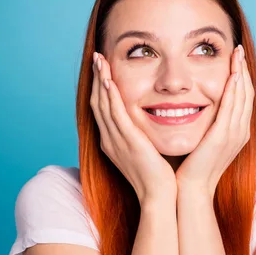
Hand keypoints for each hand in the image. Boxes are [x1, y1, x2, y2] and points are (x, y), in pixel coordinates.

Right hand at [90, 52, 176, 202]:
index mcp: (113, 142)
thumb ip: (142, 136)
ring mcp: (116, 141)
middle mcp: (109, 140)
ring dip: (100, 80)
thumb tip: (149, 122)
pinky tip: (109, 81)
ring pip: (103, 105)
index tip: (103, 68)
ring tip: (99, 60)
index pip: (103, 109)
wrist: (159, 197)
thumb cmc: (158, 177)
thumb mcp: (146, 151)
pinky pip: (115, 115)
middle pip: (97, 102)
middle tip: (96, 57)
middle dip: (97, 78)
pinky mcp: (128, 142)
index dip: (101, 87)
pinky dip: (110, 97)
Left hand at [175, 44, 253, 197]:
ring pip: (242, 96)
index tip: (236, 60)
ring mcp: (234, 134)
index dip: (242, 77)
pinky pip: (232, 107)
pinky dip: (233, 89)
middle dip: (243, 70)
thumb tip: (200, 107)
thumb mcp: (205, 141)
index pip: (244, 98)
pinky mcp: (223, 136)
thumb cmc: (193, 167)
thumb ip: (208, 124)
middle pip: (247, 93)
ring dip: (240, 73)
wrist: (192, 189)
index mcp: (238, 132)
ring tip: (236, 55)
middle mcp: (241, 131)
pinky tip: (232, 74)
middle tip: (238, 51)